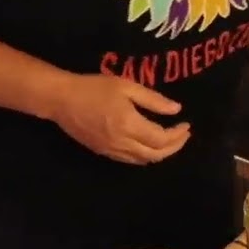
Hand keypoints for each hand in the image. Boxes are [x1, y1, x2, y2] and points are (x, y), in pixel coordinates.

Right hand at [49, 74, 189, 164]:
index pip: (161, 139)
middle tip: (184, 135)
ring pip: (143, 161)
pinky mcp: (103, 152)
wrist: (62, 100)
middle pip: (155, 155)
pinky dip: (145, 156)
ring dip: (161, 154)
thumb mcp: (127, 87)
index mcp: (129, 125)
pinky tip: (149, 146)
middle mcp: (122, 143)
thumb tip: (176, 110)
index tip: (186, 124)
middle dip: (174, 147)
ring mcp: (111, 151)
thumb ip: (153, 100)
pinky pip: (130, 161)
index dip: (178, 135)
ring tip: (171, 141)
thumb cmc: (95, 88)